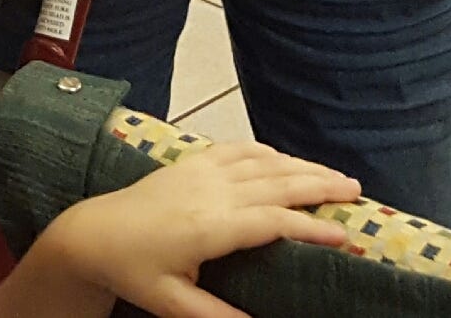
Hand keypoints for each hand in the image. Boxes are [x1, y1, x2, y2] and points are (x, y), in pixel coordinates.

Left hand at [42, 145, 359, 317]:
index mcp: (209, 226)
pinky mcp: (190, 163)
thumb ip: (217, 316)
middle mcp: (209, 191)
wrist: (92, 234)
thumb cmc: (134, 270)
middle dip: (319, 184)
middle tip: (357, 190)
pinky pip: (235, 149)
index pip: (272, 222)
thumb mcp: (174, 304)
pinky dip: (266, 151)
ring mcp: (199, 171)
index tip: (345, 234)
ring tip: (335, 174)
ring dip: (300, 165)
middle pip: (275, 182)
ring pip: (261, 162)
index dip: (310, 226)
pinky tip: (284, 158)